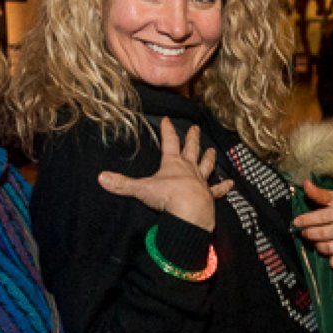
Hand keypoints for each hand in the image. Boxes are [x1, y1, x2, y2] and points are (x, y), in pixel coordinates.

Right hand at [96, 118, 231, 229]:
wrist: (190, 213)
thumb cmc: (167, 198)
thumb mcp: (141, 189)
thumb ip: (122, 184)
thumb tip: (101, 178)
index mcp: (172, 164)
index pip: (169, 142)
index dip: (167, 130)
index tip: (167, 119)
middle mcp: (188, 169)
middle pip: (191, 149)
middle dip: (192, 138)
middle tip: (195, 127)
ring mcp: (201, 182)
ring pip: (206, 166)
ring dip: (208, 158)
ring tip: (212, 150)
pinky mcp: (209, 196)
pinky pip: (218, 190)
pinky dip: (224, 187)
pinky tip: (232, 184)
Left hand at [293, 181, 332, 271]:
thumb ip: (321, 194)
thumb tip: (305, 184)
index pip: (324, 216)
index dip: (307, 220)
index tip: (296, 222)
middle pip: (325, 233)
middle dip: (309, 234)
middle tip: (304, 233)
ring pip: (330, 248)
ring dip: (318, 246)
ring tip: (315, 242)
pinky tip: (330, 257)